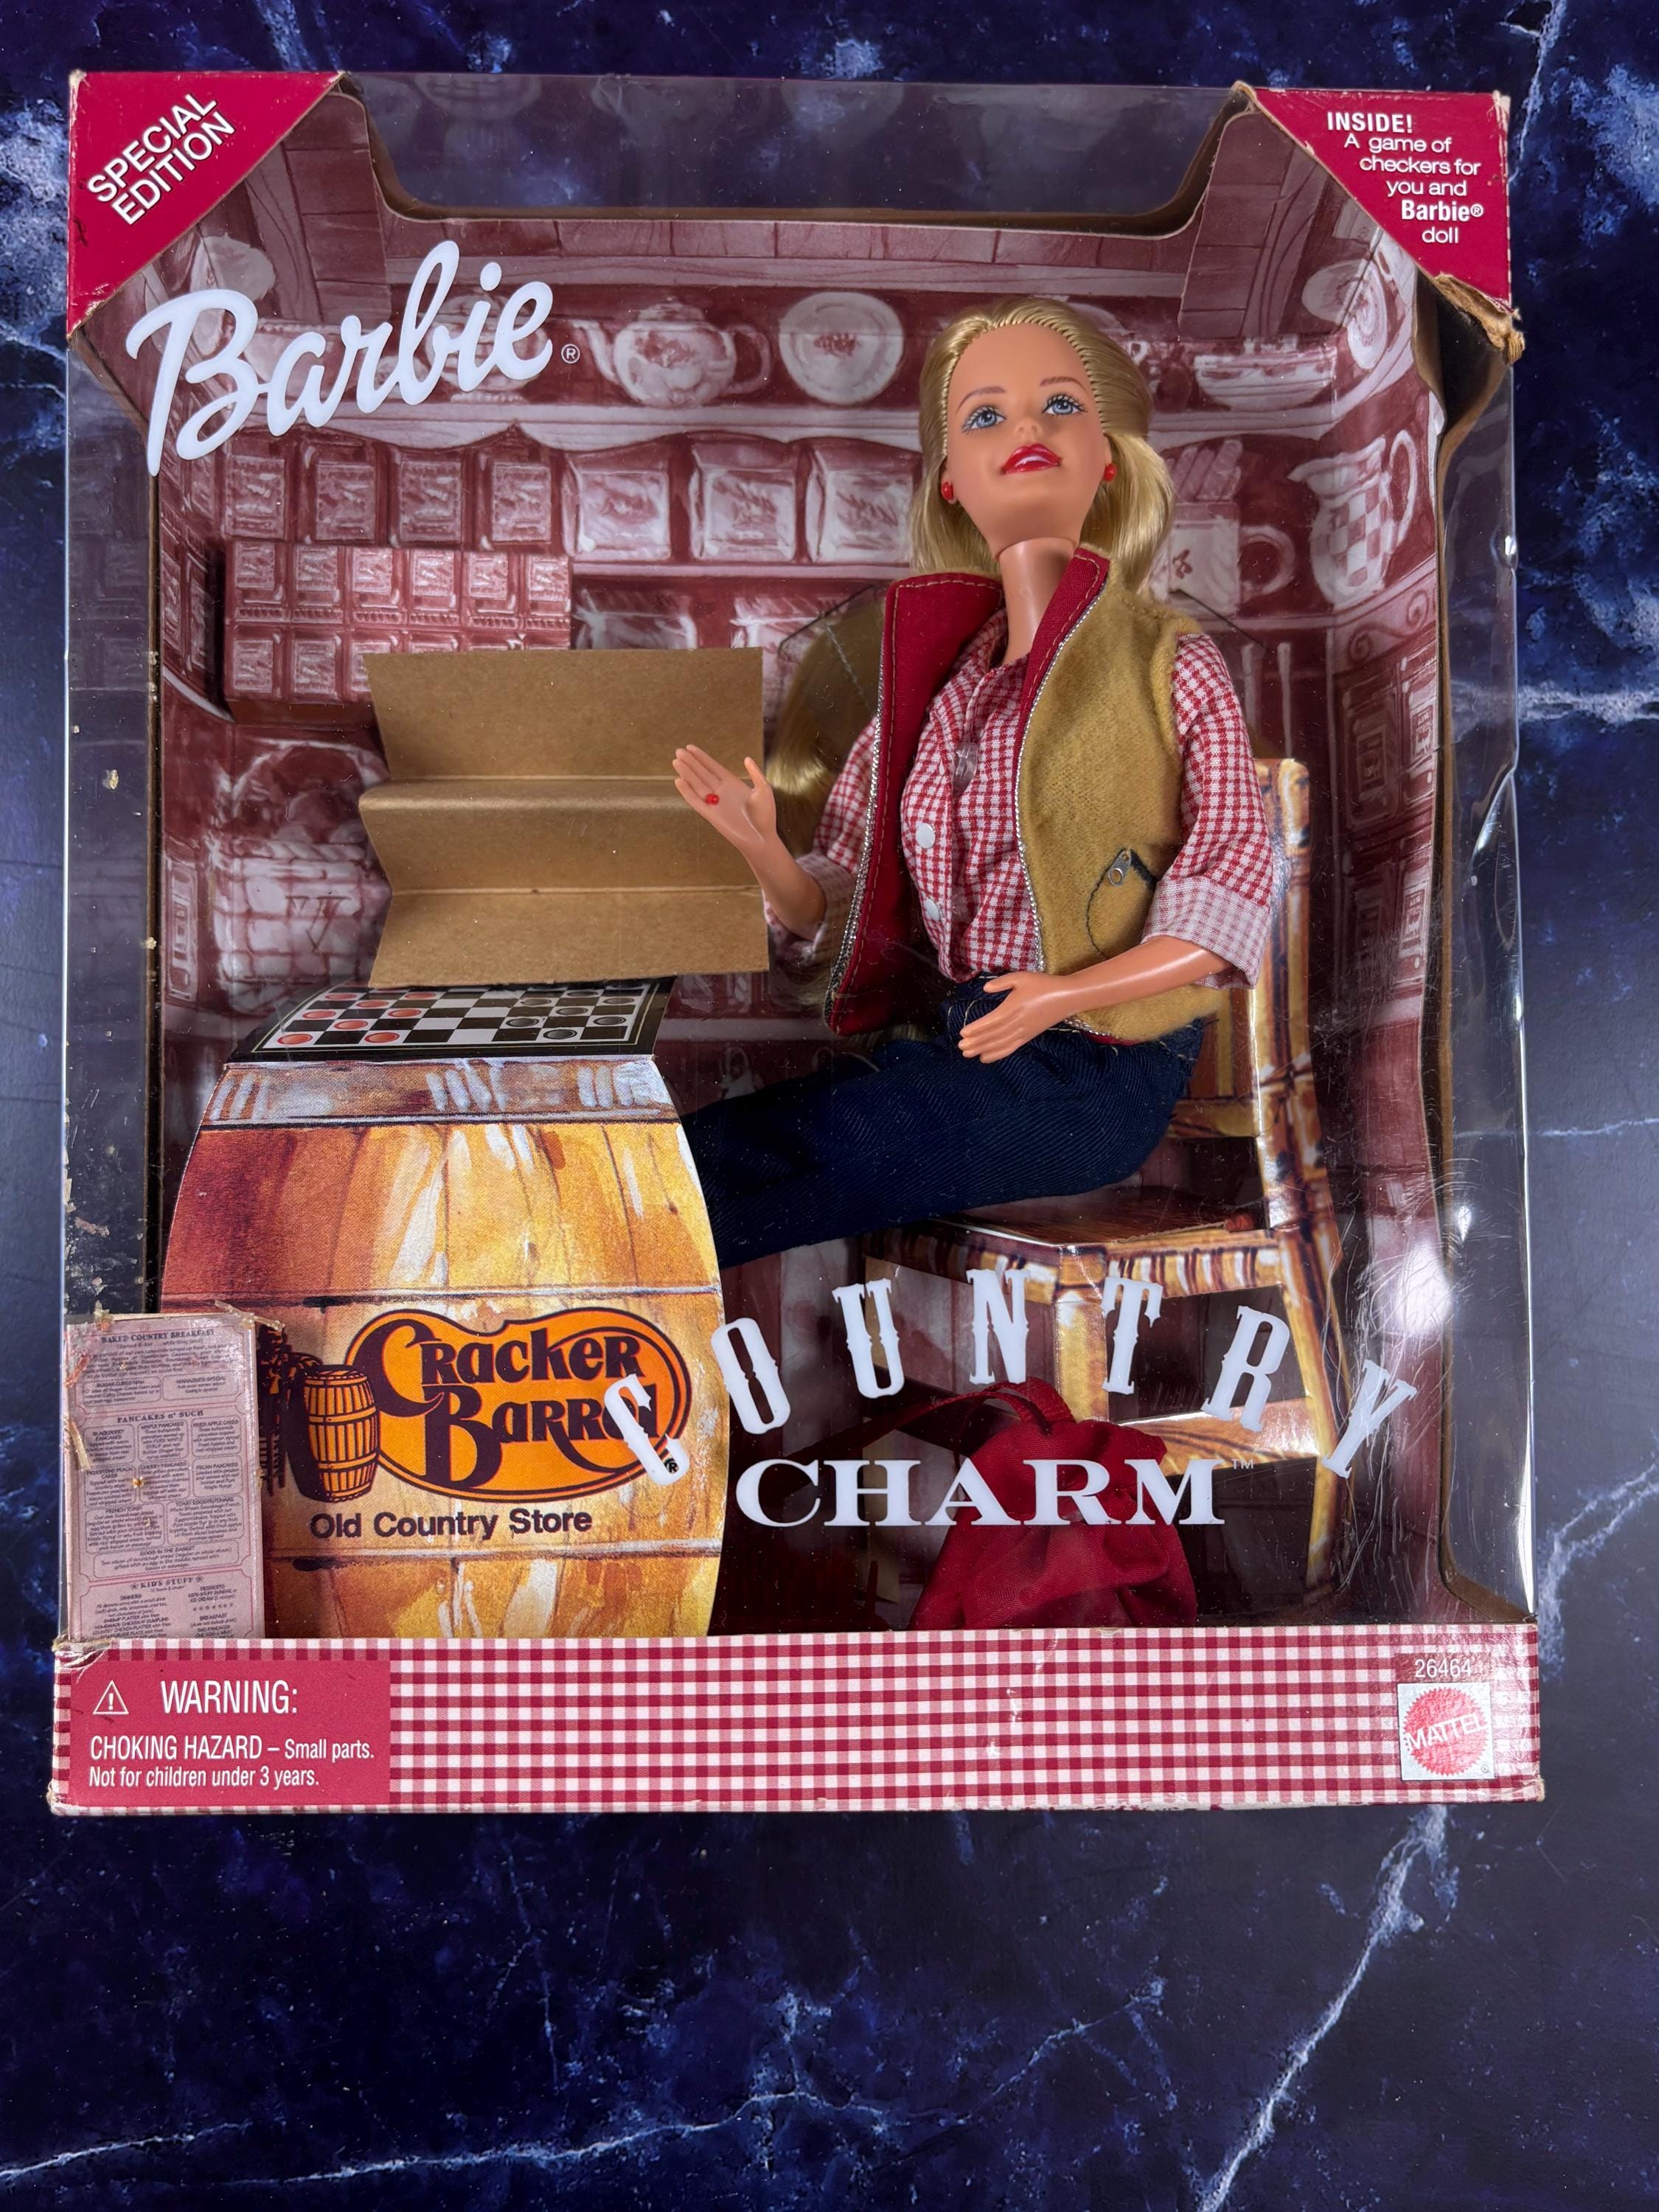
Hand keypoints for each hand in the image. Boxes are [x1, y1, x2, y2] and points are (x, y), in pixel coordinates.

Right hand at [673, 745, 777, 857]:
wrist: (761, 837)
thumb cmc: (765, 816)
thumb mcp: (763, 790)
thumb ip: (755, 774)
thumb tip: (747, 759)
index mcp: (732, 784)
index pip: (713, 767)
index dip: (702, 757)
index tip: (690, 747)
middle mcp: (721, 792)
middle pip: (702, 773)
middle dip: (690, 762)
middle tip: (678, 751)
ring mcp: (715, 803)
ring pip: (696, 784)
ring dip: (686, 773)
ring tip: (676, 761)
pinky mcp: (710, 815)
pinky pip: (695, 801)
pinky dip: (687, 791)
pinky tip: (679, 781)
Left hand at [958, 972, 1076, 1062]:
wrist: (1066, 997)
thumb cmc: (1043, 985)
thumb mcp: (1022, 977)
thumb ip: (1002, 982)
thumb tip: (985, 989)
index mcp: (1015, 1007)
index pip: (993, 1020)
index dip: (978, 1028)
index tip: (963, 1032)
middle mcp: (1018, 1022)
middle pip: (994, 1035)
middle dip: (976, 1042)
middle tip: (961, 1047)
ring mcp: (1024, 1032)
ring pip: (1000, 1043)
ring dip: (983, 1049)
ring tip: (967, 1054)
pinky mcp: (1028, 1037)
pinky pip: (1010, 1048)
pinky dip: (997, 1054)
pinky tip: (984, 1058)